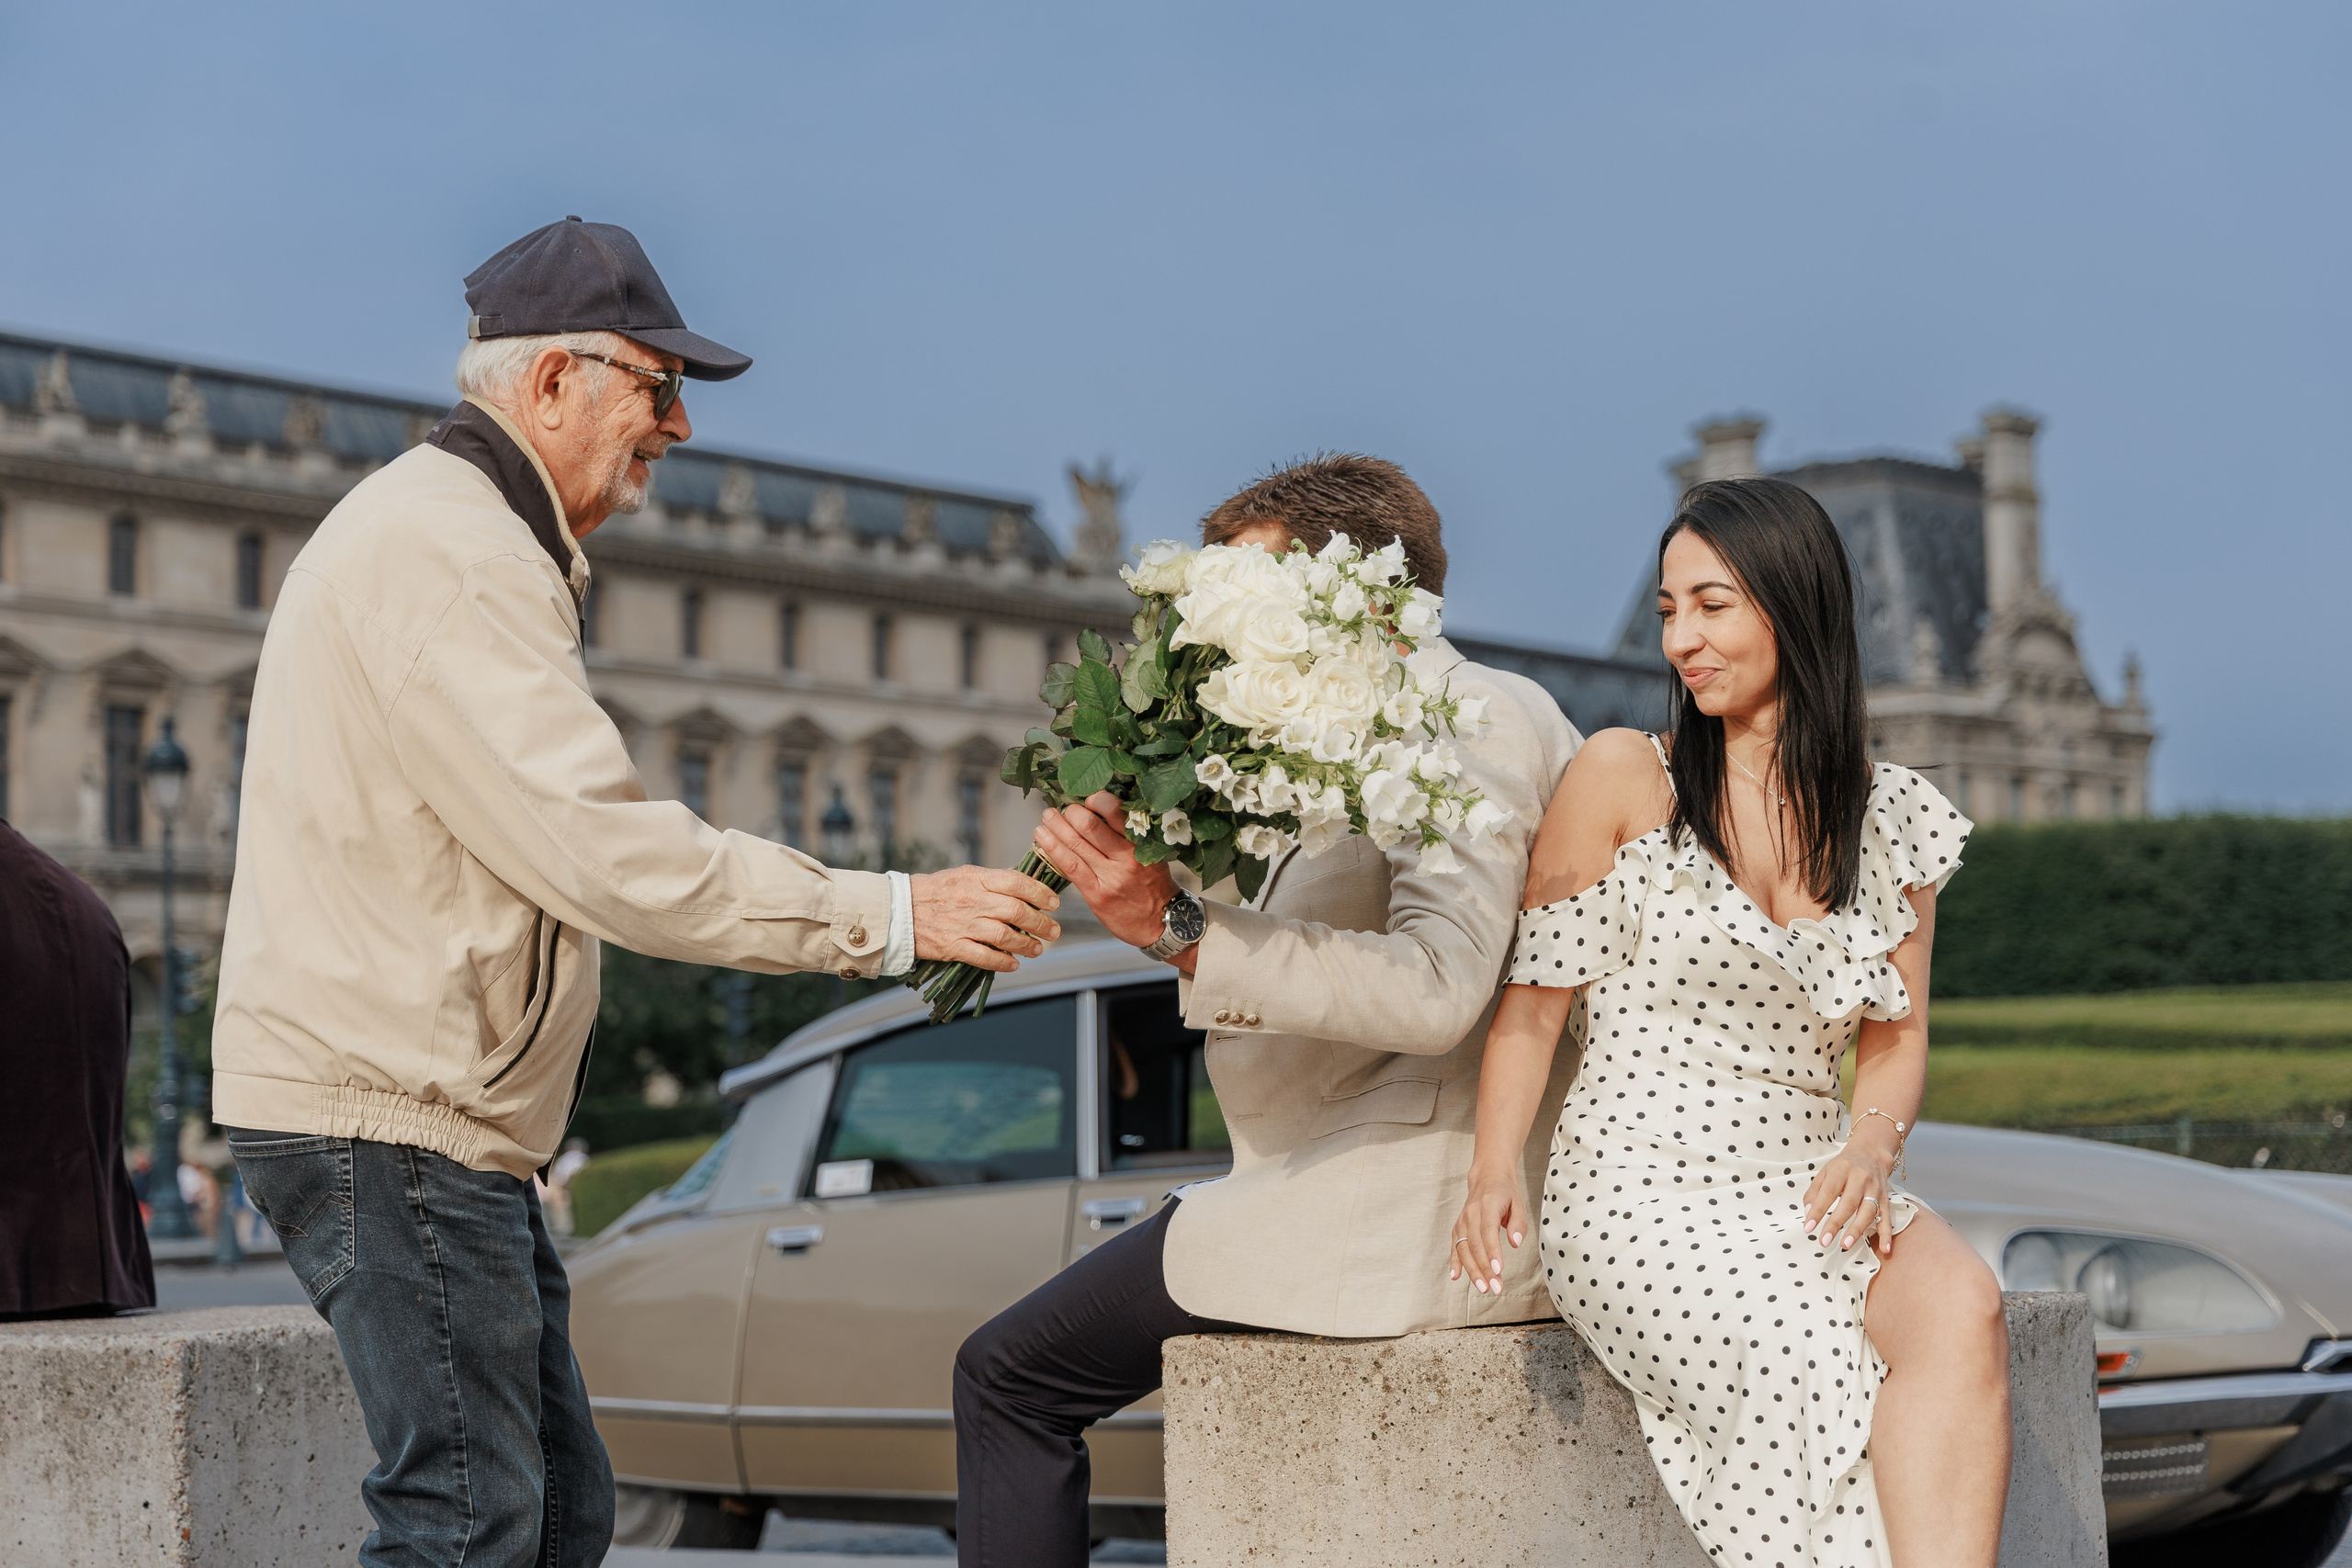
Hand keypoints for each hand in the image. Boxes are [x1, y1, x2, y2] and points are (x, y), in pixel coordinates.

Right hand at [908, 866, 1061, 972]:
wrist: (898, 910)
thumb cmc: (935, 891)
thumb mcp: (963, 876)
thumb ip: (992, 882)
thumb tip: (1024, 887)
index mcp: (976, 879)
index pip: (1016, 882)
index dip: (1040, 893)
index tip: (1054, 903)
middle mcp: (972, 900)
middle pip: (1016, 911)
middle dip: (1041, 923)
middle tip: (1054, 931)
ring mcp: (962, 924)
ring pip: (1004, 936)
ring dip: (1026, 944)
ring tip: (1038, 949)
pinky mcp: (952, 946)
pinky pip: (983, 957)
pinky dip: (1002, 962)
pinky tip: (1013, 964)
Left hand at [1032, 792, 1177, 950]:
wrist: (1161, 923)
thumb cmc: (1155, 884)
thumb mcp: (1152, 854)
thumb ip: (1129, 835)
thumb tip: (1098, 810)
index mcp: (1143, 843)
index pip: (1115, 811)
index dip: (1096, 799)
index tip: (1088, 799)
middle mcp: (1127, 858)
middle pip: (1090, 825)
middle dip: (1071, 812)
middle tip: (1063, 808)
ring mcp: (1110, 877)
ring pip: (1076, 844)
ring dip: (1056, 826)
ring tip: (1046, 817)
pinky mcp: (1096, 895)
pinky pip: (1070, 867)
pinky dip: (1053, 848)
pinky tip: (1042, 837)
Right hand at [1448, 1162, 1527, 1294]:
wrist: (1486, 1178)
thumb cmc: (1505, 1193)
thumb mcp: (1519, 1204)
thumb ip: (1519, 1224)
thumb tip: (1515, 1243)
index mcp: (1488, 1205)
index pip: (1488, 1231)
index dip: (1492, 1252)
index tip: (1498, 1270)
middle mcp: (1471, 1214)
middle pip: (1475, 1244)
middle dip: (1484, 1268)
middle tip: (1495, 1287)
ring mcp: (1462, 1221)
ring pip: (1464, 1248)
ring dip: (1472, 1270)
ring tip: (1483, 1288)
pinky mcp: (1458, 1228)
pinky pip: (1455, 1246)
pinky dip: (1454, 1262)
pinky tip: (1456, 1276)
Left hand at [1801, 1126, 1897, 1254]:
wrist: (1871, 1153)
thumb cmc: (1844, 1166)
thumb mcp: (1825, 1171)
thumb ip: (1814, 1192)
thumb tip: (1808, 1214)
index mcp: (1841, 1169)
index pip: (1828, 1191)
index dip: (1817, 1210)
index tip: (1808, 1227)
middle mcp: (1860, 1179)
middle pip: (1848, 1203)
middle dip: (1835, 1223)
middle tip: (1824, 1241)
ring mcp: (1875, 1189)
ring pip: (1868, 1211)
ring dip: (1857, 1230)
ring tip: (1846, 1245)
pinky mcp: (1886, 1199)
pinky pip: (1887, 1217)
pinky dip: (1886, 1234)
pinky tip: (1885, 1248)